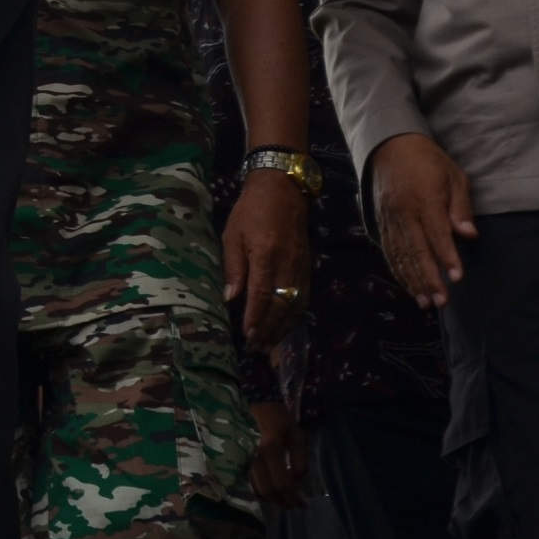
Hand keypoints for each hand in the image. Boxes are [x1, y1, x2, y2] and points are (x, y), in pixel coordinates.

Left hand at [224, 169, 311, 344]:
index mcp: (266, 255)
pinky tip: (285, 326)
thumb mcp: (232, 235)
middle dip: (269, 329)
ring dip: (283, 327)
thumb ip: (233, 268)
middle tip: (257, 348)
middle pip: (281, 305)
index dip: (256, 318)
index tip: (248, 336)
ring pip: (295, 305)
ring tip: (269, 345)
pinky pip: (303, 297)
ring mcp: (301, 267)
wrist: (282, 191)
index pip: (262, 294)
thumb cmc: (250, 211)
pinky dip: (294, 315)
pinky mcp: (307, 267)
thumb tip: (231, 299)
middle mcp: (287, 264)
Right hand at [247, 401, 307, 510]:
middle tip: (293, 505)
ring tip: (282, 500)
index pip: (282, 482)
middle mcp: (253, 455)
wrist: (248, 401)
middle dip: (281, 501)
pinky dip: (257, 491)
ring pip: (254, 488)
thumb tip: (296, 481)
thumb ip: (299, 458)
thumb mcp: (295, 432)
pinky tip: (267, 492)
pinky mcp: (233, 458)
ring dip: (270, 499)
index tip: (302, 504)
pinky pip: (244, 481)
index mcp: (271, 447)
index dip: (293, 497)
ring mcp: (240, 457)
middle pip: (266, 489)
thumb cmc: (276, 416)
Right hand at [370, 134, 476, 307]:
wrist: (390, 147)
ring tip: (425, 302)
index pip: (436, 233)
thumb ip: (460, 207)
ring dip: (412, 280)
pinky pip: (389, 250)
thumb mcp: (454, 177)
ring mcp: (389, 218)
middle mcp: (403, 212)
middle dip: (428, 278)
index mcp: (424, 199)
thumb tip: (469, 234)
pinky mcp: (381, 222)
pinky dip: (398, 270)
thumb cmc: (429, 162)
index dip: (447, 257)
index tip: (457, 278)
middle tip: (440, 301)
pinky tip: (408, 285)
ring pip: (399, 254)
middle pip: (415, 250)